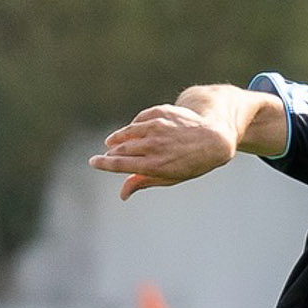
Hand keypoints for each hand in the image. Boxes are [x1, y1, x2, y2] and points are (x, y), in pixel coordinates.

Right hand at [88, 103, 238, 198]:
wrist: (214, 138)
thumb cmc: (192, 163)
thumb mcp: (171, 177)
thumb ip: (144, 182)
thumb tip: (122, 195)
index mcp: (155, 165)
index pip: (120, 164)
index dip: (103, 163)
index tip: (93, 162)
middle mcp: (154, 145)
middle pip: (121, 149)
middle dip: (111, 152)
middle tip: (106, 155)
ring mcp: (157, 127)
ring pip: (128, 132)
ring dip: (117, 138)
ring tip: (112, 143)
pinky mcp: (160, 113)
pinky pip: (139, 120)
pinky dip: (134, 127)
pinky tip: (132, 132)